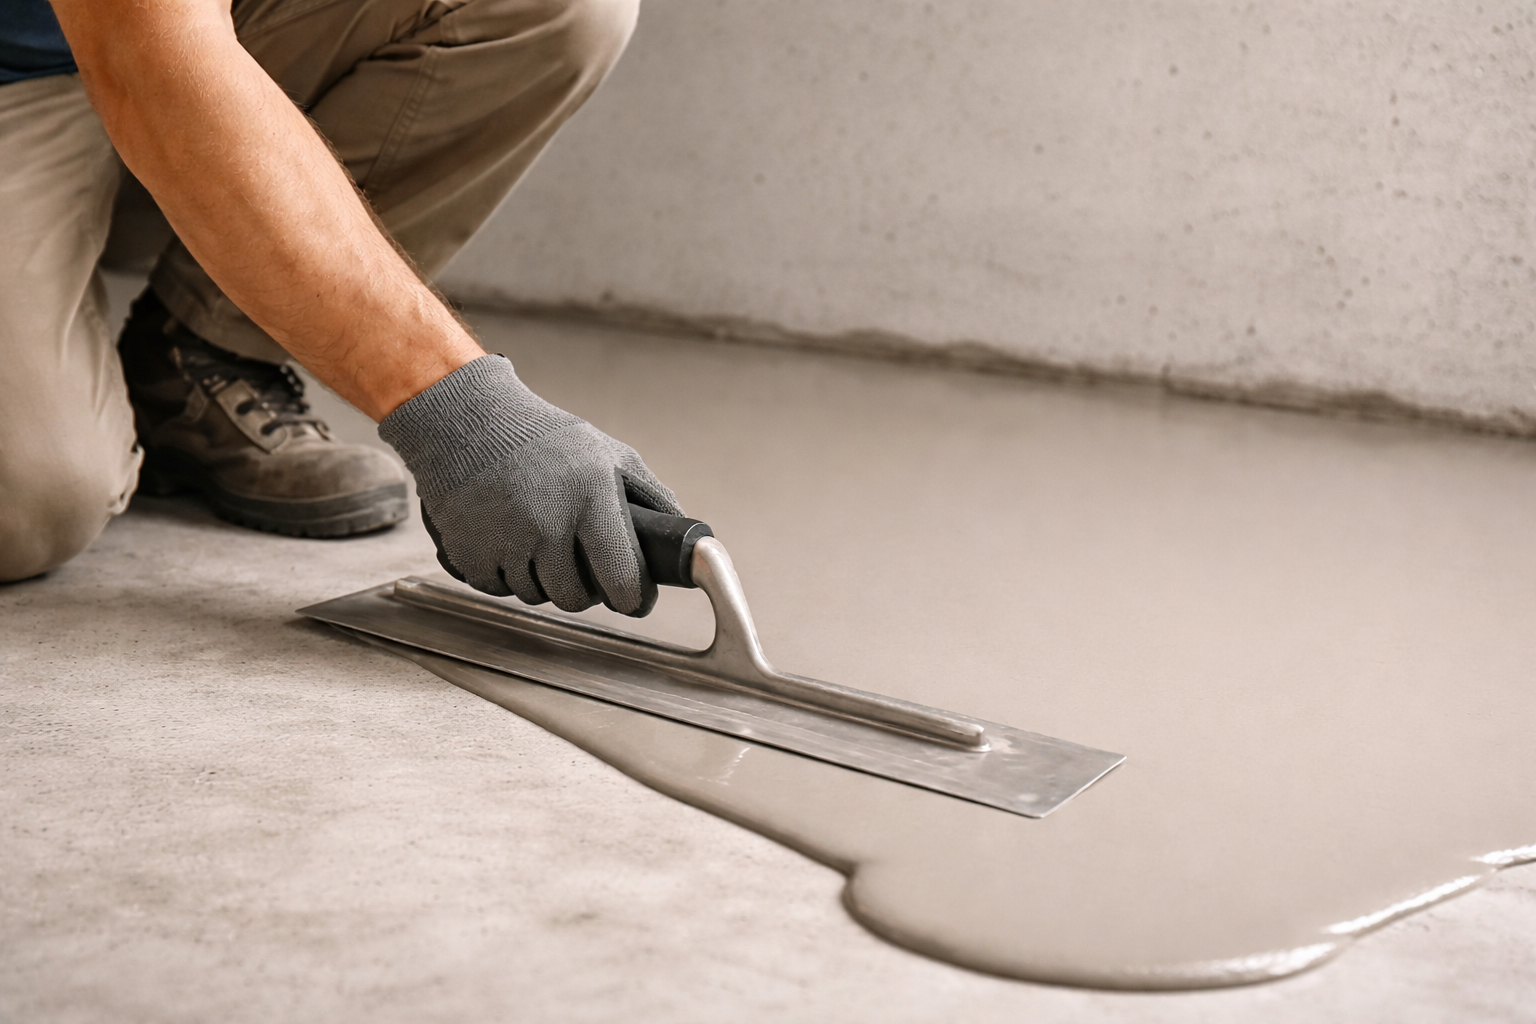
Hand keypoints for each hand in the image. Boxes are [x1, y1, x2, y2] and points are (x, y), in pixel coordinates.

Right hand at [380, 355, 681, 615]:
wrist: (467, 422)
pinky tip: (508, 541)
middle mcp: (548, 526)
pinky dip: (507, 574)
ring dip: (543, 579)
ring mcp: (506, 543)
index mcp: (590, 501)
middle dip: (585, 589)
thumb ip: (650, 495)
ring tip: (540, 540)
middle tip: (581, 564)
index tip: (635, 599)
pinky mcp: (470, 555)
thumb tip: (682, 534)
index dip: (634, 599)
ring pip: (537, 596)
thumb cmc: (543, 438)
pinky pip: (499, 590)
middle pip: (576, 600)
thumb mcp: (608, 454)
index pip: (622, 582)